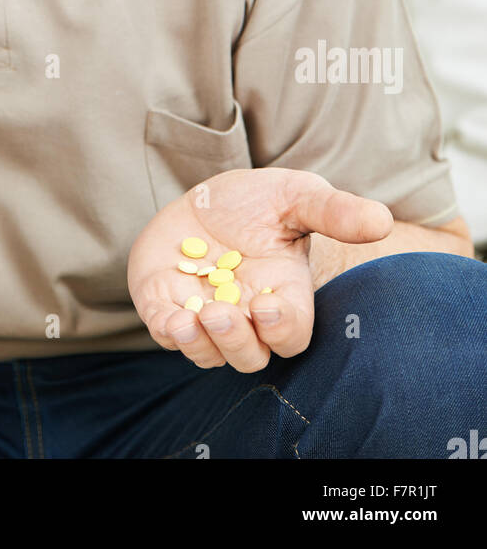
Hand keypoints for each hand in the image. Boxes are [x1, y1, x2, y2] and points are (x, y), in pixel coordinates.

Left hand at [127, 167, 392, 371]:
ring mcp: (207, 317)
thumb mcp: (298, 195)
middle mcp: (248, 317)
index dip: (281, 329)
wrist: (210, 199)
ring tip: (189, 319)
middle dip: (236, 341)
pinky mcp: (168, 308)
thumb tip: (381, 219)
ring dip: (199, 344)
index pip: (292, 333)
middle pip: (250, 355)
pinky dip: (167, 333)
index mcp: (285, 296)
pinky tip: (168, 318)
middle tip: (221, 312)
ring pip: (209, 354)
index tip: (266, 305)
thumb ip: (334, 211)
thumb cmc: (262, 202)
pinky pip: (168, 335)